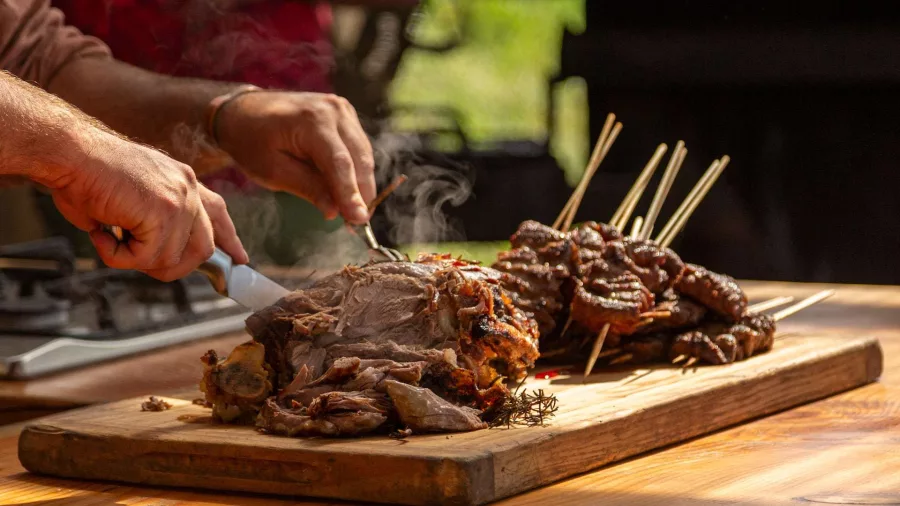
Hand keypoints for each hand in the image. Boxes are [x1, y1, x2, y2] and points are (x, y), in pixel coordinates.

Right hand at [47, 129, 248, 280]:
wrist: (67, 153)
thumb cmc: (84, 174)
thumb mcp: (131, 199)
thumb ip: (153, 221)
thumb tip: (155, 256)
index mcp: (182, 180)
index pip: (217, 212)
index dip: (229, 238)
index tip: (239, 258)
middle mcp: (188, 188)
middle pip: (203, 248)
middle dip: (174, 266)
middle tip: (137, 261)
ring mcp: (180, 200)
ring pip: (172, 259)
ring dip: (135, 260)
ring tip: (108, 239)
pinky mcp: (164, 212)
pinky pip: (147, 258)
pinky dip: (118, 257)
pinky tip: (101, 235)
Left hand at [216, 91, 375, 223]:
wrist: (244, 112)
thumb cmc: (251, 142)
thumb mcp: (272, 171)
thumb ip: (307, 188)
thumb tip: (335, 210)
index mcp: (312, 120)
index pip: (339, 163)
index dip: (351, 193)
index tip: (359, 219)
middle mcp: (333, 110)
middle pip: (359, 158)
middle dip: (362, 193)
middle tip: (358, 222)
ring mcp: (342, 110)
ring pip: (364, 154)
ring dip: (362, 184)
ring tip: (355, 211)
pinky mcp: (346, 116)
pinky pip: (359, 148)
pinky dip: (357, 171)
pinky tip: (350, 192)